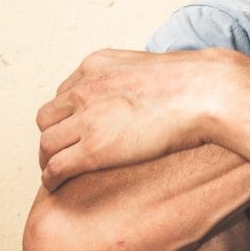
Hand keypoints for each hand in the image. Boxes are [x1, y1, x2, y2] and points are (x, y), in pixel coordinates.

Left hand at [34, 49, 226, 190]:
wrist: (203, 92)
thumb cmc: (192, 82)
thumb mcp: (151, 65)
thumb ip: (135, 77)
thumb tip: (145, 90)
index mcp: (97, 65)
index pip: (64, 92)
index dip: (67, 114)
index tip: (75, 128)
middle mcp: (85, 88)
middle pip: (47, 117)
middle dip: (53, 134)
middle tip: (64, 150)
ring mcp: (87, 118)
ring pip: (46, 143)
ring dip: (48, 159)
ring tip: (56, 171)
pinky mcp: (93, 148)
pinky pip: (56, 167)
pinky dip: (52, 178)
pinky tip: (58, 185)